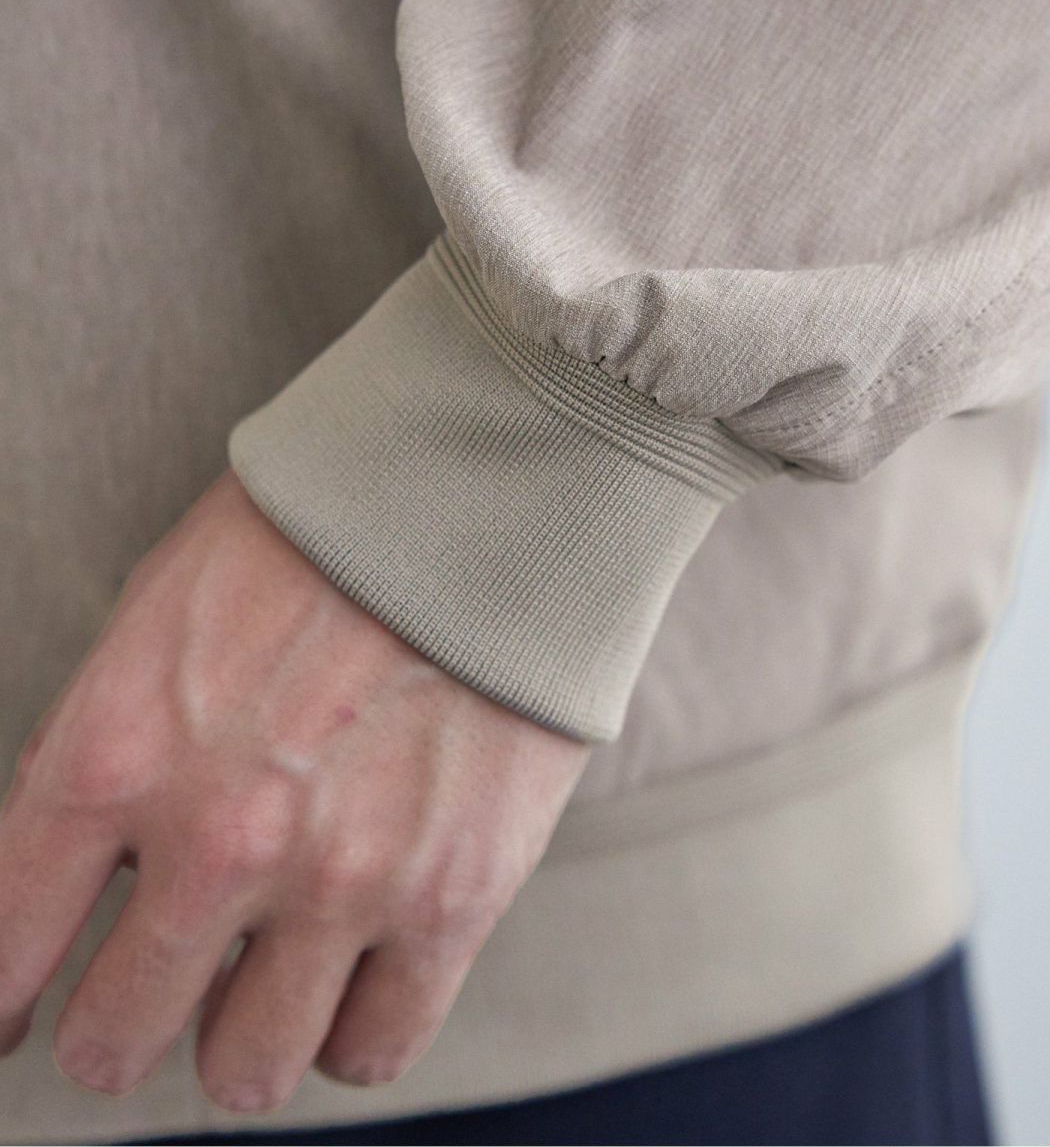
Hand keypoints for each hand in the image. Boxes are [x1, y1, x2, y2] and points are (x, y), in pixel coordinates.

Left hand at [0, 472, 588, 1110]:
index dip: (4, 997)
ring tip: (268, 979)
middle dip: (122, 1024)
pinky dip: (352, 1027)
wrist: (484, 494)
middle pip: (112, 1043)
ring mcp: (338, 878)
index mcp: (116, 752)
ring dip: (242, 1038)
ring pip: (245, 1072)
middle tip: (160, 986)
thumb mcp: (162, 610)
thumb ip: (102, 743)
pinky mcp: (451, 896)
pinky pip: (373, 1050)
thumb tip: (68, 861)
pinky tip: (356, 969)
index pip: (2, 953)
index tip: (27, 1006)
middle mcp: (214, 838)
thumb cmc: (319, 537)